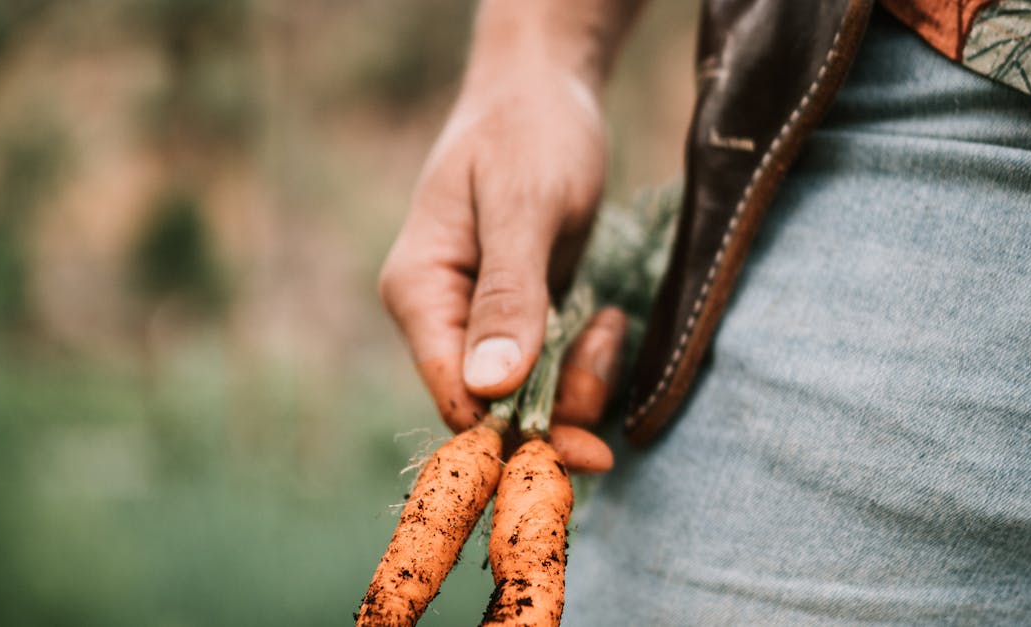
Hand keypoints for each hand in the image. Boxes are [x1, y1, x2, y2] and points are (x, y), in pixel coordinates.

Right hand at [379, 69, 621, 472]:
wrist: (545, 89)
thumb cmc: (528, 132)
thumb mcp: (523, 205)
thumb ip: (509, 293)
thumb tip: (491, 386)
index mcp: (419, 292)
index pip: (455, 395)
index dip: (513, 435)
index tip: (584, 448)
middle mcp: (441, 316)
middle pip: (492, 408)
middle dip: (558, 411)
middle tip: (611, 379)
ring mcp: (480, 319)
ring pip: (528, 396)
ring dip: (579, 382)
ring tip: (610, 328)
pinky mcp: (518, 316)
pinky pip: (550, 368)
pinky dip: (585, 361)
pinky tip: (608, 321)